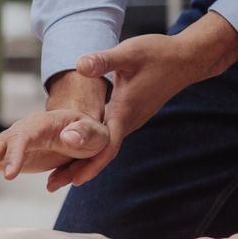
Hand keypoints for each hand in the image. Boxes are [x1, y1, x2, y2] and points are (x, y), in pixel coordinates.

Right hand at [0, 108, 110, 181]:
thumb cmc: (91, 133)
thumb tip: (70, 137)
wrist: (81, 133)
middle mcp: (22, 130)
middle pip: (0, 144)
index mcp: (43, 124)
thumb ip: (86, 134)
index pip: (25, 137)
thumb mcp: (97, 134)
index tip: (10, 176)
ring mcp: (12, 143)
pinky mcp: (7, 156)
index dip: (16, 155)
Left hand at [46, 13, 237, 189]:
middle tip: (52, 185)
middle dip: (78, 170)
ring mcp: (130, 119)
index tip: (72, 181)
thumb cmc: (158, 54)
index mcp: (125, 111)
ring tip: (59, 174)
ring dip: (84, 160)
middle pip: (101, 153)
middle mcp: (128, 121)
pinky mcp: (130, 114)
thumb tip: (79, 65)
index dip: (90, 165)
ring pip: (104, 147)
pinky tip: (76, 147)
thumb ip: (104, 60)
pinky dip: (92, 146)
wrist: (185, 59)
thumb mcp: (129, 53)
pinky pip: (108, 137)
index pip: (107, 146)